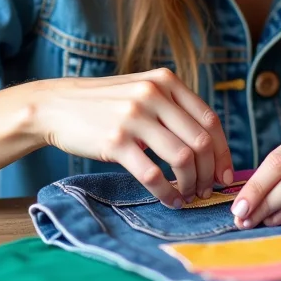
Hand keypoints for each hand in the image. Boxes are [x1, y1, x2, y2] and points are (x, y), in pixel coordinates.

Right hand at [29, 68, 233, 207]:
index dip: (222, 151)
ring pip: (182, 158)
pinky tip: (169, 199)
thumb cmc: (103, 104)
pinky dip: (167, 192)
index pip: (209, 119)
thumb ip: (172, 107)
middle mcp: (153, 94)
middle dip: (209, 172)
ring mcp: (134, 117)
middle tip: (207, 190)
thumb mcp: (141, 90)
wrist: (55, 106)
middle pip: (200, 141)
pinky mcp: (115, 141)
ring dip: (191, 183)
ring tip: (188, 195)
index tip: (225, 173)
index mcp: (165, 81)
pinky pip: (153, 174)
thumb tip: (208, 145)